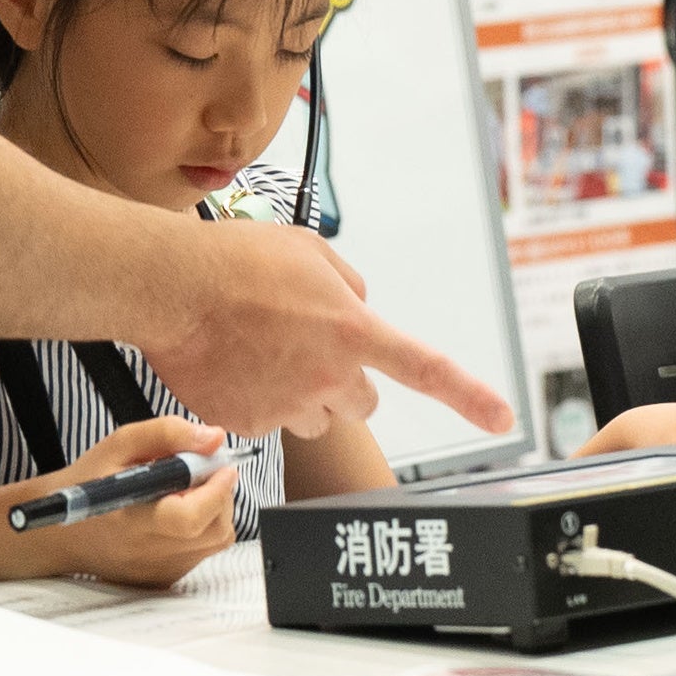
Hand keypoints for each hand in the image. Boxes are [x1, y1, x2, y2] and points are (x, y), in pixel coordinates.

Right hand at [23, 417, 238, 588]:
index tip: (222, 465)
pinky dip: (203, 529)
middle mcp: (147, 553)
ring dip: (215, 511)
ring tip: (186, 491)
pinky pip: (202, 553)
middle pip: (213, 530)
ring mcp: (158, 571)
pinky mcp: (164, 580)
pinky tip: (176, 513)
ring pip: (215, 541)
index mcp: (132, 519)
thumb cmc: (89, 482)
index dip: (216, 490)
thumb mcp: (120, 444)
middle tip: (203, 472)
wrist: (60, 532)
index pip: (189, 517)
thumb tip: (215, 438)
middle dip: (221, 495)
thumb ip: (167, 434)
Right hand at [138, 221, 515, 441]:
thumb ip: (346, 284)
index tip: (503, 416)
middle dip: (345, 382)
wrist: (171, 287)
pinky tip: (236, 363)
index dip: (470, 395)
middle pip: (363, 403)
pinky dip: (260, 400)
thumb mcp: (308, 252)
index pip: (426, 368)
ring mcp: (288, 405)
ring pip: (317, 416)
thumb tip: (355, 304)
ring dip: (305, 394)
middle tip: (310, 349)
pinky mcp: (250, 424)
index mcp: (352, 330)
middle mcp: (328, 376)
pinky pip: (270, 421)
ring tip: (264, 352)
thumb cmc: (236, 260)